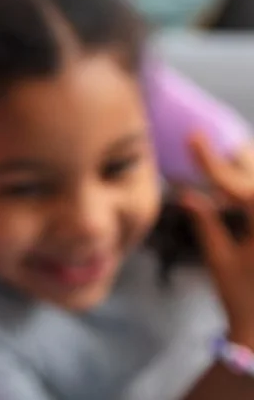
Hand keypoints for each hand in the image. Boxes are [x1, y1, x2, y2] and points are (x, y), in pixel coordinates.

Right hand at [182, 134, 253, 348]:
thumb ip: (206, 222)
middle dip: (240, 161)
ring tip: (234, 166)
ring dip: (249, 180)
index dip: (211, 159)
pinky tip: (241, 199)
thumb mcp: (220, 260)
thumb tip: (187, 194)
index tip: (193, 136)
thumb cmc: (244, 298)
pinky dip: (252, 199)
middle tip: (220, 148)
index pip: (237, 182)